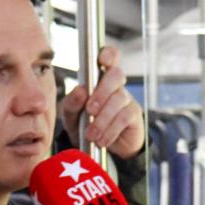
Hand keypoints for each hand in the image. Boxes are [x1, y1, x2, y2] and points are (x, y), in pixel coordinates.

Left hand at [61, 45, 144, 159]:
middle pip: (117, 75)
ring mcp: (126, 99)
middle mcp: (115, 85)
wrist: (96, 150)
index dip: (109, 54)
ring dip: (103, 118)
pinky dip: (110, 130)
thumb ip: (72, 103)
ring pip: (119, 99)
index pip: (109, 57)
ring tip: (91, 134)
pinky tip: (102, 140)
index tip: (102, 61)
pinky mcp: (134, 115)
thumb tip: (80, 90)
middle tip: (90, 110)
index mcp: (99, 78)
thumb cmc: (84, 124)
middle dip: (103, 91)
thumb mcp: (71, 115)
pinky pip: (125, 117)